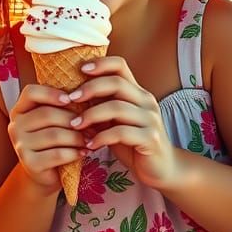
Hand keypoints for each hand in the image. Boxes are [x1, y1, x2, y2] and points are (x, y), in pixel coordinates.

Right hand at [8, 83, 86, 195]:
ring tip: (91, 139)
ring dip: (77, 137)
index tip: (71, 99)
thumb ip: (62, 106)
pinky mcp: (30, 163)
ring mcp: (20, 145)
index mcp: (19, 110)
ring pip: (54, 135)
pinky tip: (84, 153)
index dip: (51, 93)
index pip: (31, 92)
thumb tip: (87, 93)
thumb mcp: (55, 121)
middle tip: (93, 125)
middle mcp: (15, 125)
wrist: (47, 173)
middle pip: (46, 114)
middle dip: (74, 119)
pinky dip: (74, 153)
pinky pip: (57, 154)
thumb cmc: (55, 141)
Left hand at [66, 56, 177, 189]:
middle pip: (116, 83)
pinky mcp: (151, 139)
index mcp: (136, 92)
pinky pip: (122, 132)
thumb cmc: (130, 142)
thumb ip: (100, 105)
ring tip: (74, 125)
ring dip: (91, 115)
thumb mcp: (113, 121)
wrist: (161, 168)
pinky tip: (89, 144)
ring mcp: (150, 120)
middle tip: (69, 99)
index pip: (120, 65)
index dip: (100, 63)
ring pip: (117, 107)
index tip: (80, 69)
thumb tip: (70, 93)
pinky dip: (102, 137)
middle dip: (90, 88)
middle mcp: (146, 101)